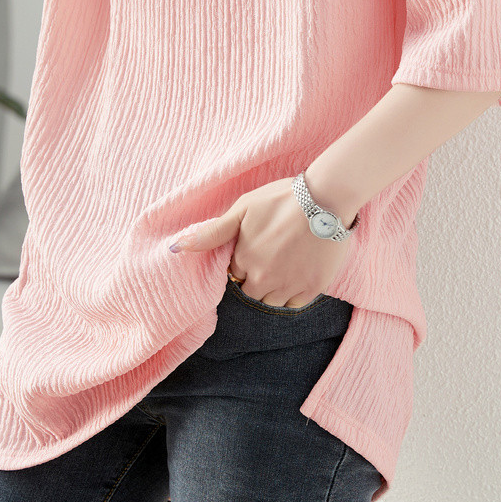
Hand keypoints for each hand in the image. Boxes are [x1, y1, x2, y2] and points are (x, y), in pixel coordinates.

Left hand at [170, 178, 353, 307]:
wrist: (325, 199)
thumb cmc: (281, 199)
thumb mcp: (242, 209)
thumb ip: (211, 233)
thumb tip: (175, 247)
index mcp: (244, 261)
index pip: (236, 274)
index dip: (245, 260)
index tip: (258, 246)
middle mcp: (264, 279)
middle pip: (253, 291)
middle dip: (258, 277)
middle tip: (274, 253)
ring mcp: (290, 286)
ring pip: (273, 301)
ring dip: (275, 287)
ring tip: (287, 261)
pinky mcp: (313, 288)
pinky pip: (296, 302)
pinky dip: (295, 291)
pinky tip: (299, 270)